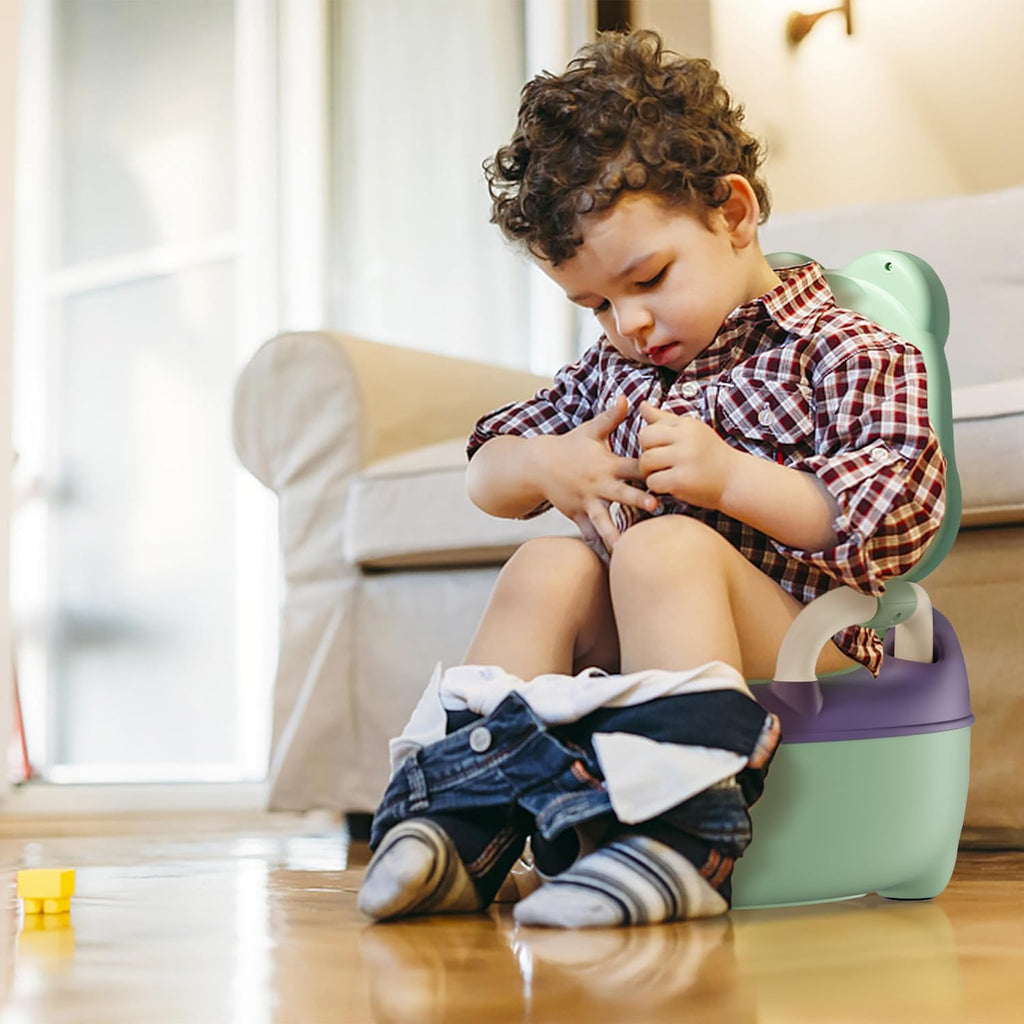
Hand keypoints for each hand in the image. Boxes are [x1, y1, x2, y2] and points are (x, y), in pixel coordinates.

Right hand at [537, 394, 657, 552]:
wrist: (538, 464)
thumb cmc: (570, 445)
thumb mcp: (591, 429)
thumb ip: (612, 416)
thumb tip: (628, 397)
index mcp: (606, 464)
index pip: (632, 466)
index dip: (650, 468)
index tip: (668, 471)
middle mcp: (598, 484)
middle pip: (621, 494)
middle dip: (637, 501)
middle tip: (655, 508)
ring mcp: (586, 501)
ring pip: (604, 520)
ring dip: (617, 533)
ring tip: (629, 549)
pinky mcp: (577, 515)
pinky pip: (589, 533)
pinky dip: (599, 546)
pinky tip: (611, 563)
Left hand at [637, 400, 738, 508]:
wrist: (735, 479)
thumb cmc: (709, 455)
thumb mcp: (691, 432)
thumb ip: (664, 419)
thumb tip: (642, 405)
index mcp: (687, 425)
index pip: (650, 427)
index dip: (650, 442)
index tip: (663, 451)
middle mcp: (686, 438)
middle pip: (644, 439)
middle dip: (645, 453)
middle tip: (657, 464)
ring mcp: (684, 459)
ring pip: (645, 461)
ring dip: (648, 472)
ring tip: (662, 475)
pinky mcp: (682, 480)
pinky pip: (653, 481)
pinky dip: (656, 487)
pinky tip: (668, 486)